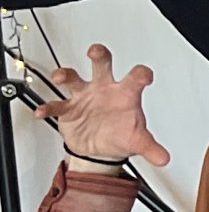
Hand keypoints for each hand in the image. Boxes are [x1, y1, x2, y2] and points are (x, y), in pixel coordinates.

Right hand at [37, 45, 168, 168]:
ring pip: (73, 79)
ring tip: (61, 77)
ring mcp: (84, 97)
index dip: (141, 74)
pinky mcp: (68, 109)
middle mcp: (104, 89)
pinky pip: (55, 105)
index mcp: (125, 94)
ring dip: (65, 75)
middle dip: (99, 55)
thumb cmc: (121, 133)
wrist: (100, 149)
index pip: (136, 77)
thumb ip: (151, 148)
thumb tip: (164, 159)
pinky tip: (42, 111)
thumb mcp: (138, 141)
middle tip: (95, 51)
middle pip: (102, 65)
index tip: (144, 75)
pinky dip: (48, 107)